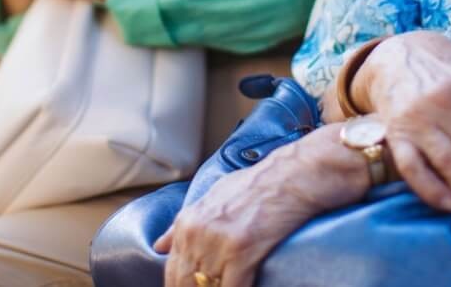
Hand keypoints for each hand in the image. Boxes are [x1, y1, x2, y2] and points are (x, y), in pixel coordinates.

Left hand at [156, 125, 367, 286]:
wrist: (291, 175)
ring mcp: (217, 243)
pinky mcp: (241, 252)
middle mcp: (196, 232)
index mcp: (187, 222)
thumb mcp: (212, 197)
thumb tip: (159, 246)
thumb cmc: (258, 184)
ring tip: (227, 286)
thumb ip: (182, 224)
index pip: (172, 272)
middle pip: (185, 284)